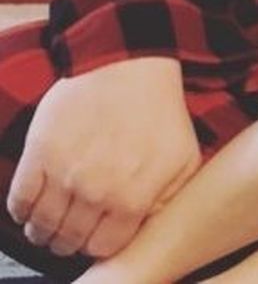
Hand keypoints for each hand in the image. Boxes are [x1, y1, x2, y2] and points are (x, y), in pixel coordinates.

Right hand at [8, 57, 199, 257]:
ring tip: (46, 226)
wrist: (128, 66)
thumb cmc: (159, 111)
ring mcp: (64, 174)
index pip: (103, 246)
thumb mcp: (183, 158)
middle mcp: (96, 193)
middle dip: (68, 242)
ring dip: (41, 231)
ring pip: (42, 226)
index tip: (94, 238)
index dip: (97, 245)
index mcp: (133, 198)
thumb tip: (148, 227)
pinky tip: (30, 208)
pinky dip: (21, 212)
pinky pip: (19, 200)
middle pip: (69, 241)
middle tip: (68, 235)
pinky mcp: (39, 154)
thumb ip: (168, 199)